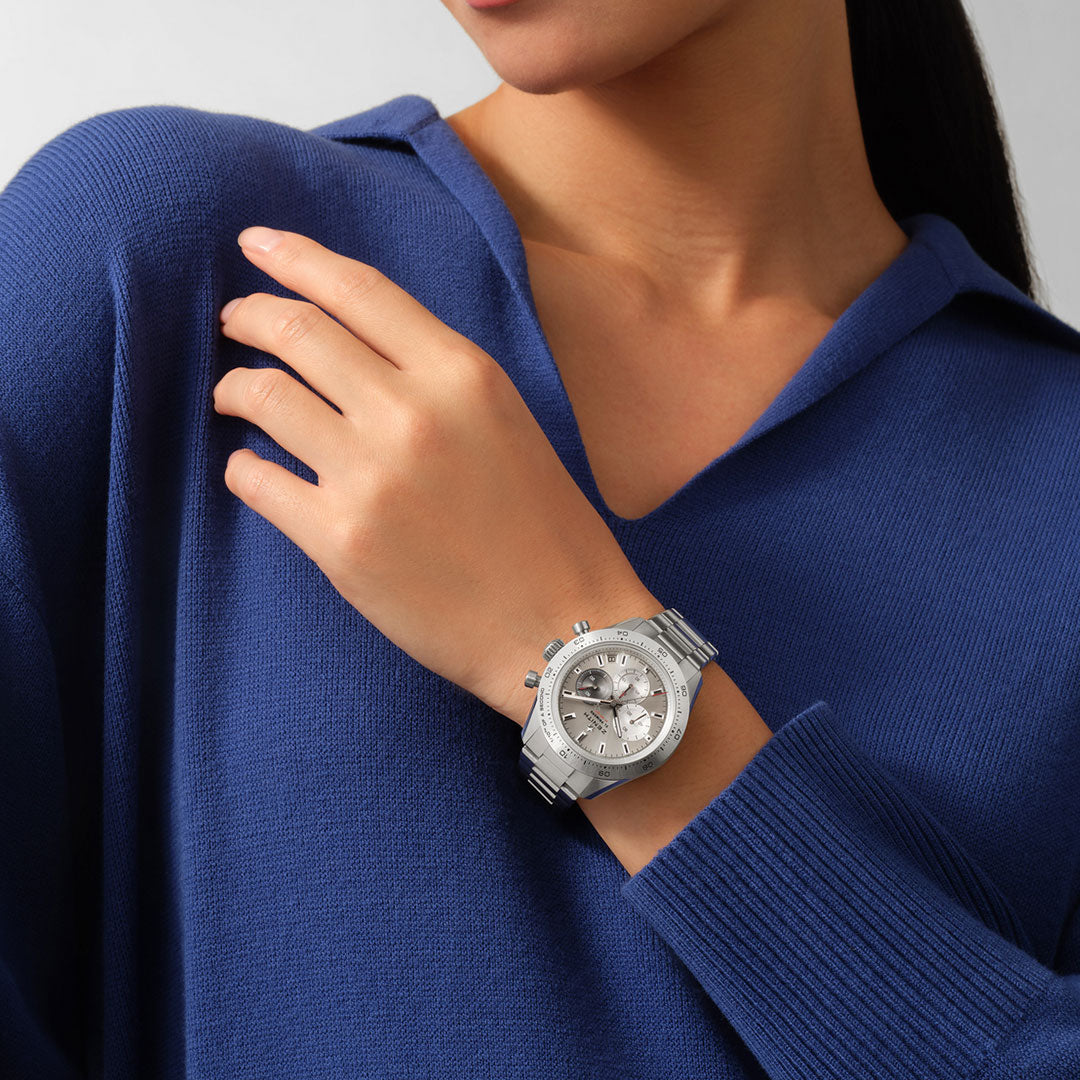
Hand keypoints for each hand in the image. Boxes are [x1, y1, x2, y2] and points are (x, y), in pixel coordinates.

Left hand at [211, 226, 655, 723]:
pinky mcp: (340, 541)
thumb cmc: (546, 529)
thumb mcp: (509, 422)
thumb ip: (438, 376)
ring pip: (263, 396)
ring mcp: (370, 477)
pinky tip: (252, 469)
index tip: (254, 244)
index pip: (358, 289)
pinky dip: (243, 467)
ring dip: (234, 389)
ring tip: (233, 397)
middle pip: (297, 332)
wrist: (563, 628)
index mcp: (463, 374)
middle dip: (250, 316)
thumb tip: (356, 347)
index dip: (295, 257)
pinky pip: (255, 480)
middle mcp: (412, 412)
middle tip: (233, 322)